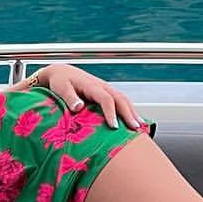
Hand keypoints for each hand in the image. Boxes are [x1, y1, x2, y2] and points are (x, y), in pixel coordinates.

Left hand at [27, 63, 146, 130]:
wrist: (62, 72)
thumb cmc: (60, 81)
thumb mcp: (61, 88)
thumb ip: (69, 98)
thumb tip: (78, 107)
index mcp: (91, 85)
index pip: (106, 99)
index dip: (111, 113)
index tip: (114, 127)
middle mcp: (102, 86)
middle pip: (120, 99)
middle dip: (129, 114)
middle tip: (136, 129)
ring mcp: (106, 89)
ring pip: (124, 99)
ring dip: (133, 113)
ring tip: (142, 127)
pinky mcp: (107, 93)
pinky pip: (121, 101)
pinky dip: (130, 111)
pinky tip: (135, 121)